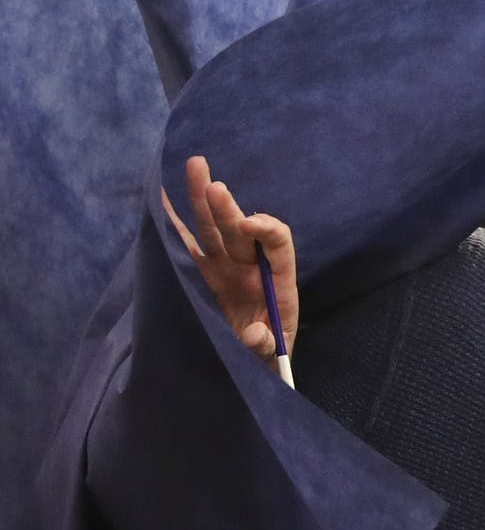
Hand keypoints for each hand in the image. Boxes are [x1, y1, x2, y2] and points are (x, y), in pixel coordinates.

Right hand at [163, 156, 298, 366]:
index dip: (267, 230)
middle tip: (214, 184)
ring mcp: (226, 268)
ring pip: (213, 230)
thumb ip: (265, 346)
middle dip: (227, 208)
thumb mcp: (272, 357)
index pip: (278, 243)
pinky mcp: (204, 275)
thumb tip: (255, 334)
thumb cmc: (270, 356)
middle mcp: (251, 267)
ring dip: (202, 200)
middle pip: (240, 230)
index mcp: (278, 280)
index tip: (249, 226)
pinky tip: (159, 199)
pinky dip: (174, 224)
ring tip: (195, 166)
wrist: (254, 363)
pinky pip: (187, 246)